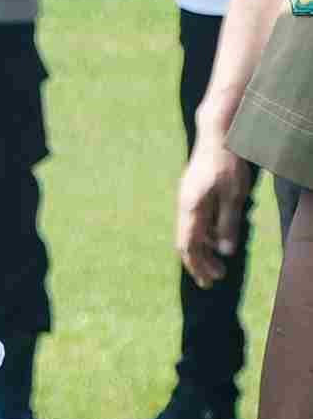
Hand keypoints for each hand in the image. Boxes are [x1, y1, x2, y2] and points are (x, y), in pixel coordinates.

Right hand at [179, 139, 254, 287]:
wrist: (217, 136)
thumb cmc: (227, 164)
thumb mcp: (234, 196)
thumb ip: (228, 224)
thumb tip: (225, 251)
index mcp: (190, 207)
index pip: (188, 244)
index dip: (197, 265)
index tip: (208, 282)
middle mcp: (185, 205)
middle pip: (187, 242)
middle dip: (199, 263)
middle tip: (214, 280)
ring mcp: (187, 199)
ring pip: (191, 232)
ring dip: (203, 251)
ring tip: (219, 266)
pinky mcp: (194, 195)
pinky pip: (195, 222)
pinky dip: (204, 237)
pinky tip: (217, 243)